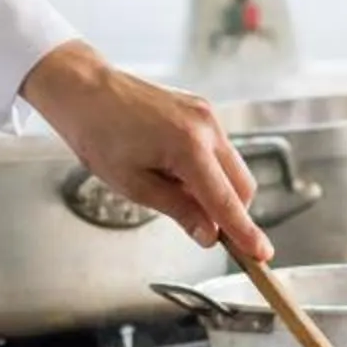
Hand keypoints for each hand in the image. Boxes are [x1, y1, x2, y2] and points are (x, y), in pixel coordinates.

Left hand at [20, 41, 272, 263]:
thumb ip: (179, 210)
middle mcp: (207, 127)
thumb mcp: (134, 185)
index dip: (245, 233)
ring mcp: (207, 115)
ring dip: (217, 190)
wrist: (85, 91)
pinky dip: (207, 169)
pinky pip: (219, 149)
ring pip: (233, 167)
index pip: (226, 202)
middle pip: (242, 186)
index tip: (261, 254)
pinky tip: (173, 169)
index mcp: (189, 147)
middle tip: (205, 230)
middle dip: (231, 213)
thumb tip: (209, 235)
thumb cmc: (99, 135)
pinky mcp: (202, 110)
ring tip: (172, 189)